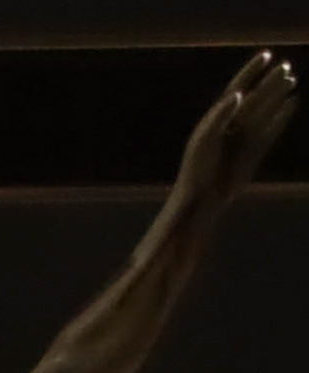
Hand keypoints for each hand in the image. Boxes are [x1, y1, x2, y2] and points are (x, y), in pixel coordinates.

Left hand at [180, 52, 294, 204]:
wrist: (203, 199)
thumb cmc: (197, 169)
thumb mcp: (205, 140)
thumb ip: (220, 115)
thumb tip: (239, 94)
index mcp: (216, 119)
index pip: (236, 88)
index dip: (250, 72)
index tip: (265, 55)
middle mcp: (231, 125)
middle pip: (254, 97)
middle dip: (269, 81)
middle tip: (286, 65)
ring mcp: (244, 137)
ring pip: (265, 110)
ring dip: (278, 94)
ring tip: (292, 78)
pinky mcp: (255, 151)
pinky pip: (272, 128)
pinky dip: (282, 116)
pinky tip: (292, 103)